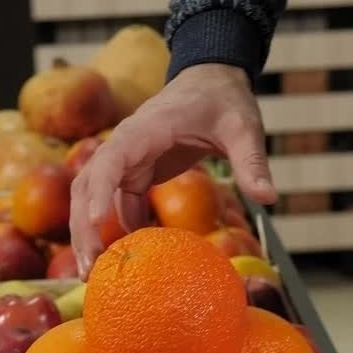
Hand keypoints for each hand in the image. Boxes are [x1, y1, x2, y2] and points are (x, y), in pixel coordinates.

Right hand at [69, 62, 277, 276]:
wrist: (212, 81)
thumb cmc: (224, 100)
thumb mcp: (242, 129)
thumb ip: (251, 162)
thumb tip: (269, 199)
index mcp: (144, 131)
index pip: (110, 161)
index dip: (98, 191)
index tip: (94, 222)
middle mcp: (125, 145)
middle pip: (87, 185)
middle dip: (83, 226)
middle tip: (87, 269)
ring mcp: (128, 159)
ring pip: (93, 196)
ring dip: (90, 231)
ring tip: (92, 271)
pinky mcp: (137, 172)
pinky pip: (119, 202)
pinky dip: (119, 228)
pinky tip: (130, 255)